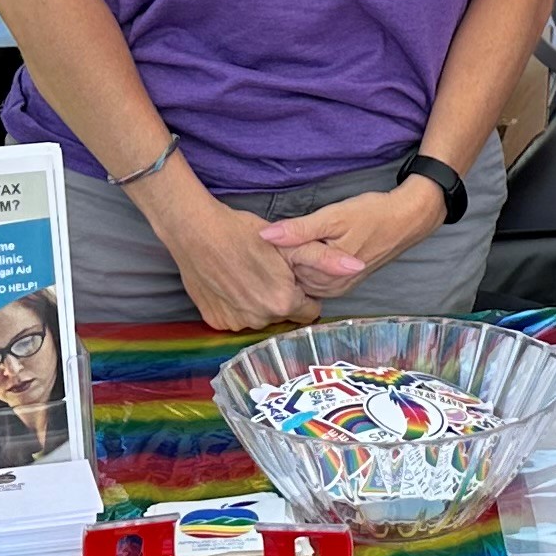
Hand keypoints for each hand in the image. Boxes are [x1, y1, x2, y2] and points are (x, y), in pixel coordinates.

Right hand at [148, 176, 315, 331]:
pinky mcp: (215, 322)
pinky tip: (231, 283)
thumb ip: (326, 258)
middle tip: (269, 271)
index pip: (308, 310)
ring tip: (249, 274)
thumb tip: (359, 266)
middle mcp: (260, 320)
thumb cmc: (244, 233)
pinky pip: (236, 318)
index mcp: (283, 303)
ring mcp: (235, 323)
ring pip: (260, 317)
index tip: (292, 276)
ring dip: (259, 302)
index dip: (303, 292)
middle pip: (283, 315)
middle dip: (282, 298)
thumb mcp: (291, 244)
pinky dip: (236, 305)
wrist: (196, 232)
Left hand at [257, 177, 443, 301]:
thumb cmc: (371, 215)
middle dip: (285, 257)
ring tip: (300, 237)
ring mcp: (337, 288)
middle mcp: (330, 288)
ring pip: (302, 277)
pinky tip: (310, 247)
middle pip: (291, 275)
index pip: (283, 268)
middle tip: (285, 232)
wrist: (405, 220)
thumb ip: (299, 230)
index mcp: (324, 275)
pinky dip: (308, 264)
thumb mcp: (333, 217)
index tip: (274, 231)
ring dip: (297, 260)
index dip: (276, 248)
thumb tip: (265, 236)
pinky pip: (315, 278)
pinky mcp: (343, 283)